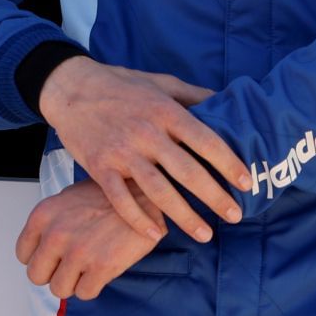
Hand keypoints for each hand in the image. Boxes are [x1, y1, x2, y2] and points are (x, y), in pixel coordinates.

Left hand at [16, 180, 161, 300]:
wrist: (142, 195)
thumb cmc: (107, 195)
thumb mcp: (66, 199)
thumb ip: (50, 222)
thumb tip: (43, 244)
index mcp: (42, 216)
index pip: (23, 254)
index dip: (39, 259)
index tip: (52, 259)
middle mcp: (55, 235)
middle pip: (36, 276)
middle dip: (52, 275)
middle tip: (69, 268)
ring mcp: (78, 252)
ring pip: (59, 289)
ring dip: (73, 283)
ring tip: (86, 269)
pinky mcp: (102, 267)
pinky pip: (85, 293)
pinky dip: (92, 287)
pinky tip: (100, 272)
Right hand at [38, 58, 249, 243]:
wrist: (69, 87)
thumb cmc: (119, 84)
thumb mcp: (160, 82)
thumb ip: (193, 94)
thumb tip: (227, 102)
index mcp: (164, 111)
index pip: (204, 140)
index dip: (228, 163)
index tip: (246, 183)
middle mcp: (146, 133)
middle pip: (186, 171)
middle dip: (214, 197)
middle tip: (235, 215)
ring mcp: (121, 152)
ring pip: (158, 191)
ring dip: (184, 215)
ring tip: (205, 234)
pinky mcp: (100, 167)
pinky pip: (120, 199)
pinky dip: (138, 219)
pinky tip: (156, 234)